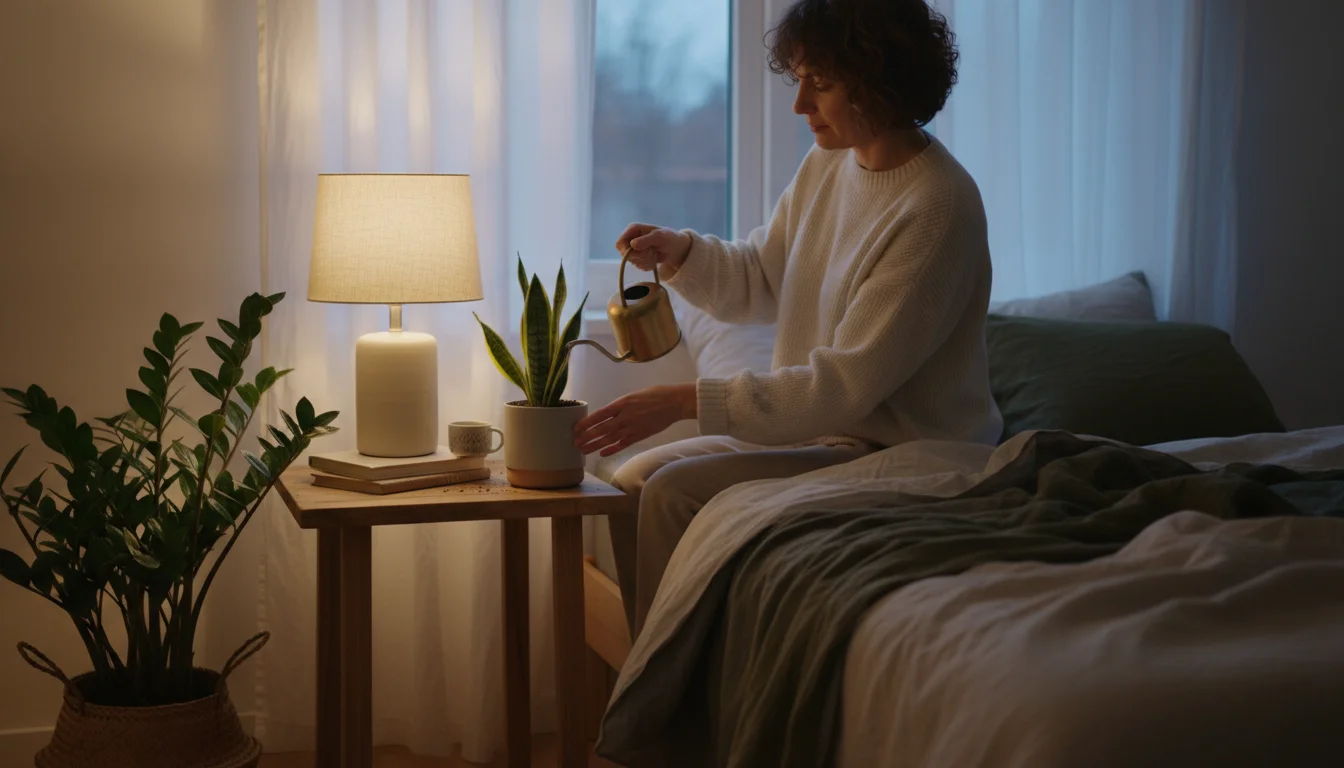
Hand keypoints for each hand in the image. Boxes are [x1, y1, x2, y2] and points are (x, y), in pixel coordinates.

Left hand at [573, 384, 696, 456]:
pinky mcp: (640, 435)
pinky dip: (612, 449)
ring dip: (595, 445)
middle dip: (587, 437)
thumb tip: (607, 415)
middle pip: (602, 429)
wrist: (674, 402)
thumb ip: (620, 406)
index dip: (587, 423)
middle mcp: (625, 416)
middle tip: (575, 443)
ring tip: (584, 451)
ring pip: (610, 438)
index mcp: (622, 403)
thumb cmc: (655, 395)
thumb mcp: (634, 395)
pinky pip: (623, 444)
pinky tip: (602, 453)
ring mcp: (633, 427)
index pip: (599, 415)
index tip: (576, 428)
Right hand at [615, 223, 692, 273]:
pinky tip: (654, 260)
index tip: (637, 255)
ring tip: (655, 255)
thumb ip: (646, 240)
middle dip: (640, 257)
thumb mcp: (659, 237)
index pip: (620, 243)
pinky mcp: (638, 258)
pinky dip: (647, 265)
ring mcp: (633, 249)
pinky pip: (638, 266)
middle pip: (625, 255)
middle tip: (652, 253)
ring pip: (632, 261)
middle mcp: (630, 239)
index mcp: (632, 229)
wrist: (676, 248)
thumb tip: (633, 244)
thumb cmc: (668, 238)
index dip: (626, 251)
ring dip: (645, 261)